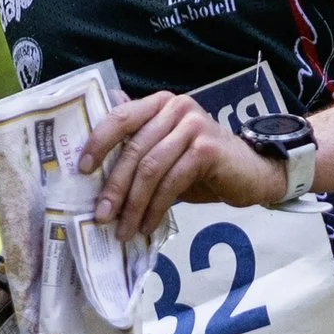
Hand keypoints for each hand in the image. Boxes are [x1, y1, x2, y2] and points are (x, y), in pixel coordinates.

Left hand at [79, 91, 287, 245]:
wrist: (251, 172)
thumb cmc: (202, 165)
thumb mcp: (165, 151)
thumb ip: (137, 146)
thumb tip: (90, 162)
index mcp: (160, 104)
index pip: (121, 117)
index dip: (98, 142)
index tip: (81, 170)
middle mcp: (176, 108)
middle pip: (134, 149)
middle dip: (114, 187)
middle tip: (101, 216)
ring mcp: (193, 126)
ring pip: (151, 168)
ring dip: (133, 204)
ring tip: (122, 229)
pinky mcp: (207, 150)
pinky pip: (171, 182)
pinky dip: (156, 208)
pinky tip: (148, 225)